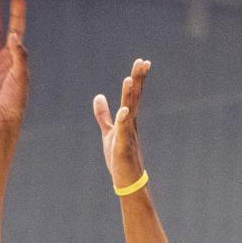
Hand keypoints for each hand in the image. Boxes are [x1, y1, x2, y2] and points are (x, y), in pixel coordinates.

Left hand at [93, 58, 150, 190]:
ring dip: (129, 96)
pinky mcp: (123, 147)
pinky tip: (124, 109)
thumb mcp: (109, 132)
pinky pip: (123, 132)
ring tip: (129, 79)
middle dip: (138, 80)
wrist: (127, 181)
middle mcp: (130, 124)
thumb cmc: (119, 158)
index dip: (137, 79)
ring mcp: (128, 135)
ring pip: (129, 111)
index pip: (133, 95)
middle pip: (134, 98)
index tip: (143, 61)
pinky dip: (123, 120)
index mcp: (128, 120)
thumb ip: (104, 114)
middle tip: (142, 61)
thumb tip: (98, 96)